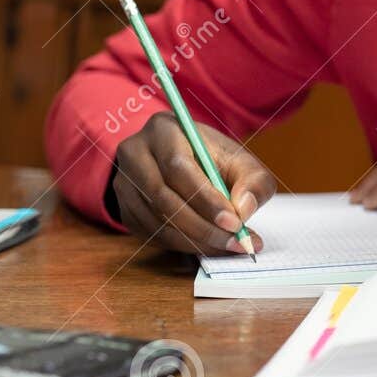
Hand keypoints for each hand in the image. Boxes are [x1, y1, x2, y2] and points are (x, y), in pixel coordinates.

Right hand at [111, 112, 276, 254]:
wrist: (185, 161)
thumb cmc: (215, 160)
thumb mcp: (241, 161)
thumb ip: (253, 181)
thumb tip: (244, 208)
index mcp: (164, 130)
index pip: (179, 168)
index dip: (206, 199)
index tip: (235, 223)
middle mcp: (135, 154)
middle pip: (164, 198)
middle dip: (204, 227)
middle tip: (236, 243)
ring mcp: (123, 183)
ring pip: (156, 221)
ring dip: (195, 240)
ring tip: (229, 246)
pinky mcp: (125, 208)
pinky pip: (151, 234)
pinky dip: (183, 246)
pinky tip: (208, 246)